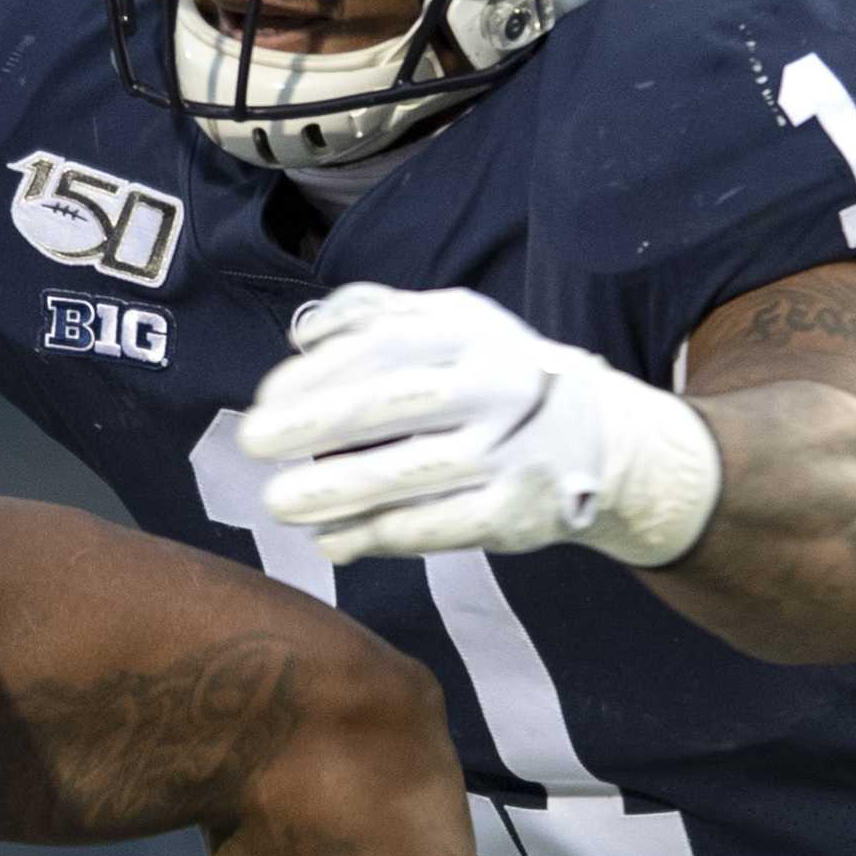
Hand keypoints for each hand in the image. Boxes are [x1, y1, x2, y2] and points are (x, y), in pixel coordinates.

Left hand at [240, 284, 720, 567]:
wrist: (603, 438)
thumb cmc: (496, 374)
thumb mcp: (451, 322)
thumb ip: (377, 314)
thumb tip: (304, 334)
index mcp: (473, 333)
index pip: (384, 346)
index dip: (318, 373)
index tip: (265, 397)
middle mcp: (498, 386)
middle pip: (393, 405)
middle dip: (312, 424)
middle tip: (252, 443)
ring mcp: (511, 452)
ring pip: (410, 474)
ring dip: (334, 490)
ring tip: (279, 500)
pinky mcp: (518, 512)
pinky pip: (437, 527)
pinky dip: (378, 536)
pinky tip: (332, 540)